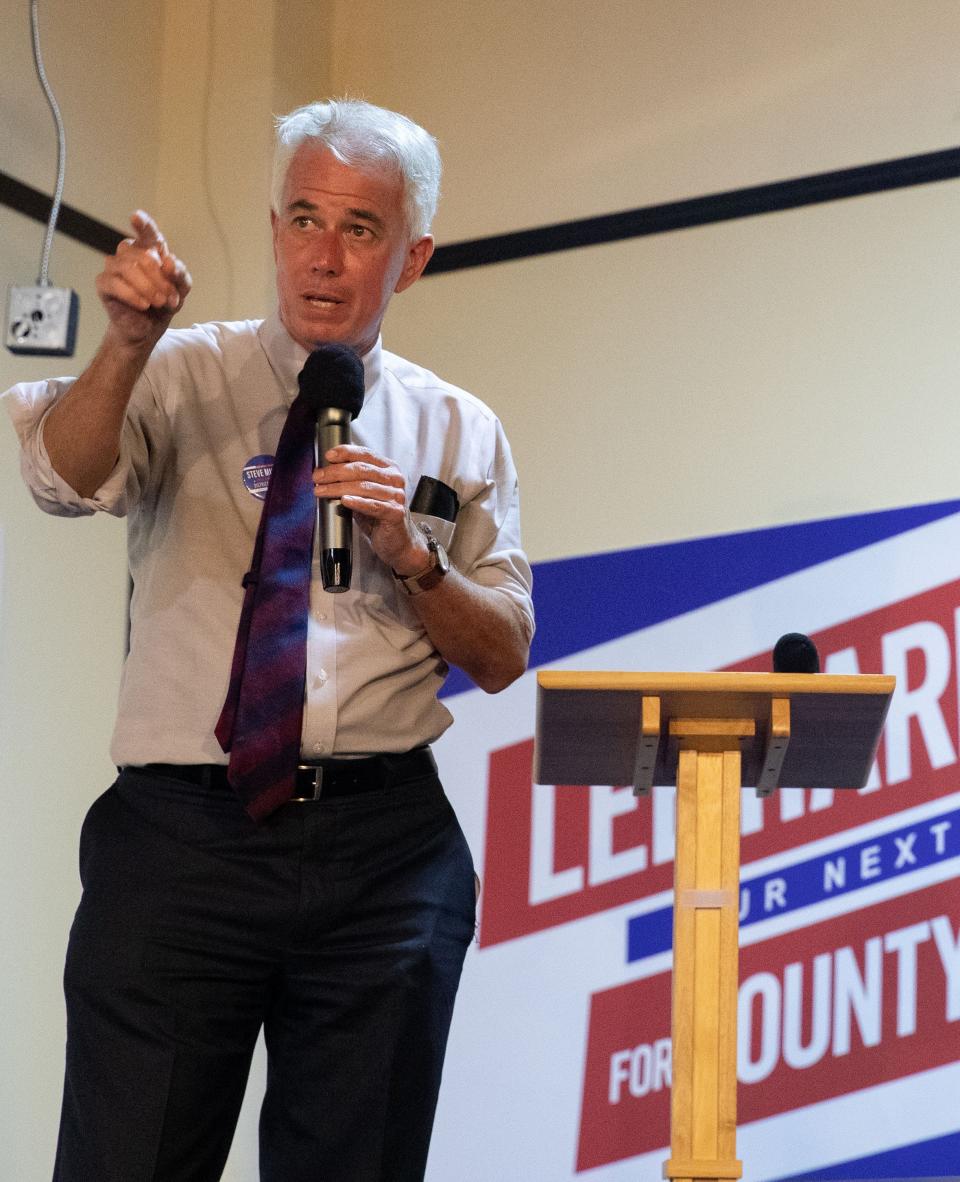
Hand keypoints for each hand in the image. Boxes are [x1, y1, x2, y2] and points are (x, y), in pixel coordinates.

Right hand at [95, 211, 191, 348]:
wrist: (147, 330)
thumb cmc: (162, 305)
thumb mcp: (180, 291)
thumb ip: (180, 276)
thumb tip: (169, 262)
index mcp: (149, 251)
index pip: (147, 233)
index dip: (143, 224)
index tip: (136, 217)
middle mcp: (129, 255)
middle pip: (143, 256)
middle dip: (160, 279)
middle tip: (169, 298)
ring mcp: (114, 268)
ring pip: (128, 267)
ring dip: (148, 287)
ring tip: (158, 303)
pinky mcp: (104, 284)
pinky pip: (114, 283)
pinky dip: (132, 294)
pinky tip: (143, 305)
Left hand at [313, 445, 430, 573]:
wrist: (398, 542)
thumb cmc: (379, 517)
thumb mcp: (365, 494)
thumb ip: (352, 481)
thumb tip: (325, 472)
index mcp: (389, 469)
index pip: (365, 454)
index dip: (345, 452)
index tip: (327, 456)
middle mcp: (395, 479)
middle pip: (361, 469)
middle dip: (335, 472)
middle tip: (317, 477)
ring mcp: (397, 496)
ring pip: (363, 486)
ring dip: (338, 487)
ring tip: (321, 490)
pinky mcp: (395, 513)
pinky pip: (372, 505)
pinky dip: (357, 502)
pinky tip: (344, 500)